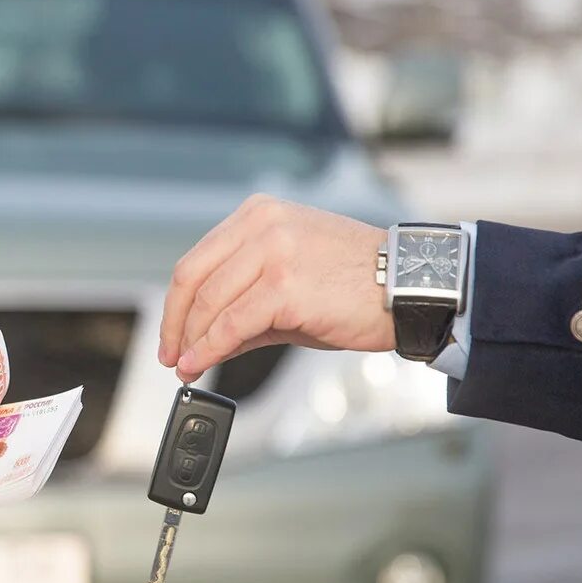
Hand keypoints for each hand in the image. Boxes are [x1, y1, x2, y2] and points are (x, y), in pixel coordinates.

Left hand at [158, 194, 391, 382]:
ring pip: (210, 303)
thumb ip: (243, 306)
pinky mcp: (285, 286)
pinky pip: (231, 324)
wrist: (409, 287)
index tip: (172, 333)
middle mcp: (263, 225)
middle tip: (172, 355)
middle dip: (176, 324)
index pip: (197, 260)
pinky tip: (200, 364)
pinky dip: (209, 349)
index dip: (176, 303)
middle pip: (193, 279)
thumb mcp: (289, 284)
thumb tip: (202, 341)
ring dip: (191, 342)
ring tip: (187, 367)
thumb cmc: (356, 285)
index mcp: (259, 215)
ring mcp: (274, 252)